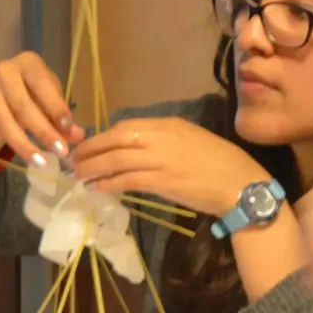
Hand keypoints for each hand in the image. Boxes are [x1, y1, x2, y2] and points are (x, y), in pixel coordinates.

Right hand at [0, 52, 82, 182]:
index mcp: (28, 63)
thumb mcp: (53, 100)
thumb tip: (78, 136)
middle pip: (21, 105)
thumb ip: (63, 118)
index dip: (55, 106)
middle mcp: (5, 72)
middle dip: (42, 131)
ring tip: (41, 162)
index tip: (69, 128)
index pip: (41, 84)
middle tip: (61, 151)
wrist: (10, 88)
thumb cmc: (39, 92)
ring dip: (23, 144)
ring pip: (3, 120)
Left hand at [68, 117, 268, 215]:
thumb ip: (162, 141)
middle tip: (72, 160)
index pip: (125, 126)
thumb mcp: (190, 140)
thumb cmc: (219, 163)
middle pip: (115, 139)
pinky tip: (96, 187)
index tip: (88, 146)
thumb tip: (134, 148)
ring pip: (116, 159)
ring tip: (77, 175)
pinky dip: (109, 183)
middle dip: (90, 150)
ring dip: (92, 167)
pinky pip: (127, 180)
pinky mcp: (163, 181)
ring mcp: (161, 158)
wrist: (240, 183)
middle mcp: (161, 137)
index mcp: (168, 124)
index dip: (101, 136)